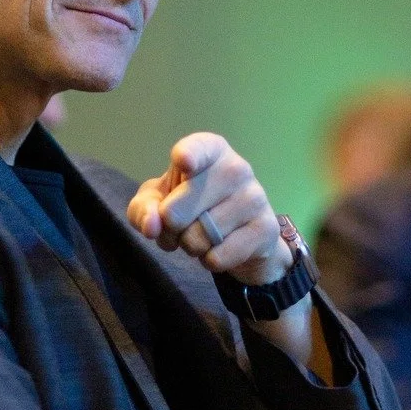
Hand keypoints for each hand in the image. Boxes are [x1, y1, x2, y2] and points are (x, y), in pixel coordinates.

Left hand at [127, 133, 290, 284]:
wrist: (242, 235)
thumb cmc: (192, 207)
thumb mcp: (159, 202)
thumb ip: (144, 209)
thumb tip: (151, 226)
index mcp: (210, 151)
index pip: (199, 148)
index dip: (188, 155)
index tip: (183, 162)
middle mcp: (236, 168)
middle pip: (176, 211)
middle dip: (168, 229)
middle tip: (179, 226)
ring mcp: (254, 197)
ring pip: (197, 238)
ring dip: (189, 247)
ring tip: (200, 236)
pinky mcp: (265, 228)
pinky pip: (218, 257)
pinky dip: (209, 261)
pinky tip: (219, 249)